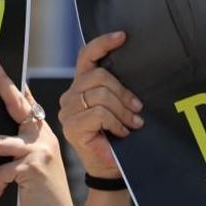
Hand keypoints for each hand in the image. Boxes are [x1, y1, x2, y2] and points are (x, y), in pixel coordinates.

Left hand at [0, 44, 79, 205]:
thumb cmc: (40, 196)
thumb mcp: (27, 168)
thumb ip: (11, 151)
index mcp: (40, 131)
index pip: (23, 98)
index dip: (8, 77)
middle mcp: (42, 135)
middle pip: (15, 101)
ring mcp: (39, 150)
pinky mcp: (32, 167)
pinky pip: (1, 171)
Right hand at [60, 31, 143, 179]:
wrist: (112, 169)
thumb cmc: (119, 138)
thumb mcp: (121, 108)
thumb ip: (119, 90)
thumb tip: (135, 69)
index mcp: (82, 85)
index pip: (87, 56)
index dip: (103, 43)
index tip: (122, 36)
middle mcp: (71, 94)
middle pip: (99, 75)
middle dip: (124, 92)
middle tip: (137, 110)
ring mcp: (68, 110)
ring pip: (100, 94)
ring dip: (122, 110)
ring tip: (132, 125)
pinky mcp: (71, 125)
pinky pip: (99, 113)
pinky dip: (116, 122)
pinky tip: (122, 133)